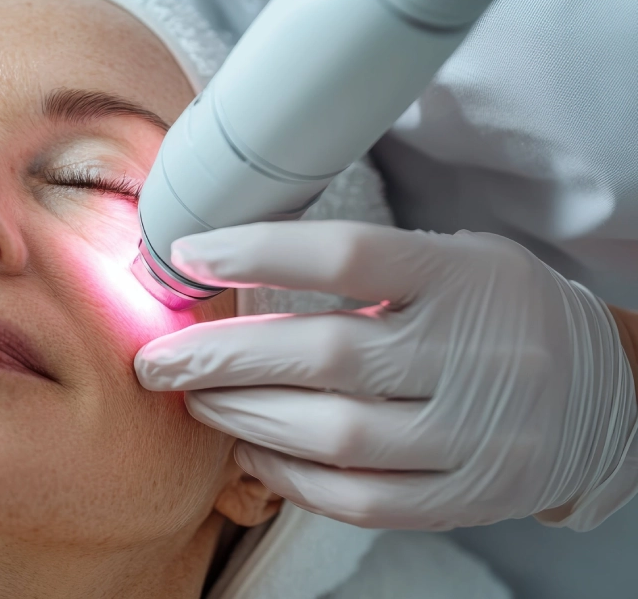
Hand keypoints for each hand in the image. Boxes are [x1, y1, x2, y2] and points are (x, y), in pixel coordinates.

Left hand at [136, 221, 637, 529]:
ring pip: (332, 434)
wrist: (599, 390)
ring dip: (244, 418)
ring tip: (195, 401)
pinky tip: (249, 453)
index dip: (258, 252)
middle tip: (157, 361)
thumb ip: (361, 265)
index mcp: (462, 276)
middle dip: (221, 358)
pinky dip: (290, 477)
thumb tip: (230, 267)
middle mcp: (471, 354)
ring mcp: (475, 433)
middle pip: (324, 355)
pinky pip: (359, 497)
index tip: (188, 256)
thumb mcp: (450, 259)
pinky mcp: (468, 494)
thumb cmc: (493, 311)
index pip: (349, 254)